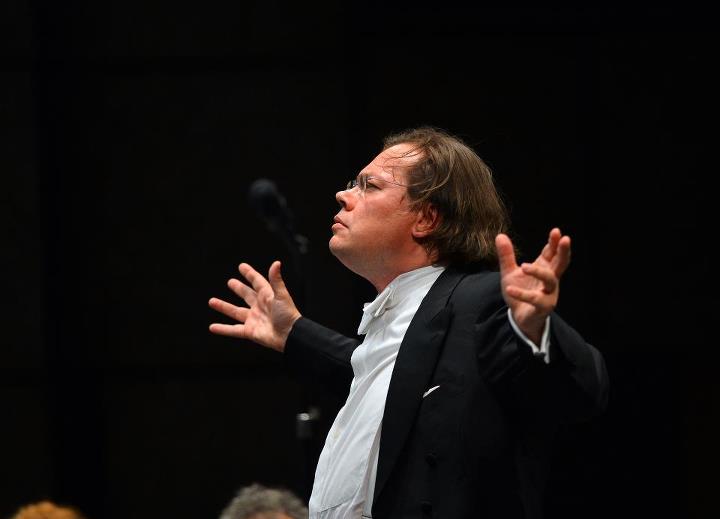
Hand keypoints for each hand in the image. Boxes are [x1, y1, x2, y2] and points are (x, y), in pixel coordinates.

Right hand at [208, 261, 300, 351]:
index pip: (257, 282)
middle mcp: (259, 307)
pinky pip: (234, 330)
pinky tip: (212, 327)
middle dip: (239, 289)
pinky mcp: (250, 332)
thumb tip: (276, 263)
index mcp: (267, 296)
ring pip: (236, 312)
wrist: (290, 336)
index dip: (250, 274)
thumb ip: (276, 280)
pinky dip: (223, 329)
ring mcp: (254, 319)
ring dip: (224, 307)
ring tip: (211, 301)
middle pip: (246, 295)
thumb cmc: (288, 315)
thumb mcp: (281, 295)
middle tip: (230, 282)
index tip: (242, 266)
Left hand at [495, 228, 570, 343]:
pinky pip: (535, 299)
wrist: (520, 318)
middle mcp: (550, 280)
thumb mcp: (510, 272)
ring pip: (550, 280)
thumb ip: (506, 256)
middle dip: (564, 252)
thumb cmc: (519, 292)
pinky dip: (522, 294)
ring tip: (524, 266)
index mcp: (544, 268)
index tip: (556, 231)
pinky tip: (510, 289)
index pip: (552, 253)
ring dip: (538, 272)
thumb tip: (500, 235)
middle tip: (565, 239)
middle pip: (561, 264)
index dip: (554, 242)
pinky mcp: (543, 307)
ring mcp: (549, 293)